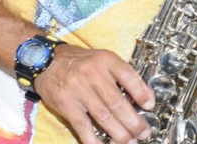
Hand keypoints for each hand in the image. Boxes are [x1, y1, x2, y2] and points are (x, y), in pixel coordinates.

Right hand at [34, 45, 154, 143]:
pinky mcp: (66, 104)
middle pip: (116, 102)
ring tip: (129, 141)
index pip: (128, 76)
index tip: (150, 106)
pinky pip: (82, 125)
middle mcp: (93, 74)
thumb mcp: (105, 60)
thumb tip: (146, 96)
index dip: (142, 92)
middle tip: (143, 132)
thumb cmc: (81, 62)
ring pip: (102, 115)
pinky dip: (93, 139)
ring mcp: (78, 90)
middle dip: (133, 121)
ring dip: (118, 132)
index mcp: (106, 61)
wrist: (46, 61)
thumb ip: (125, 75)